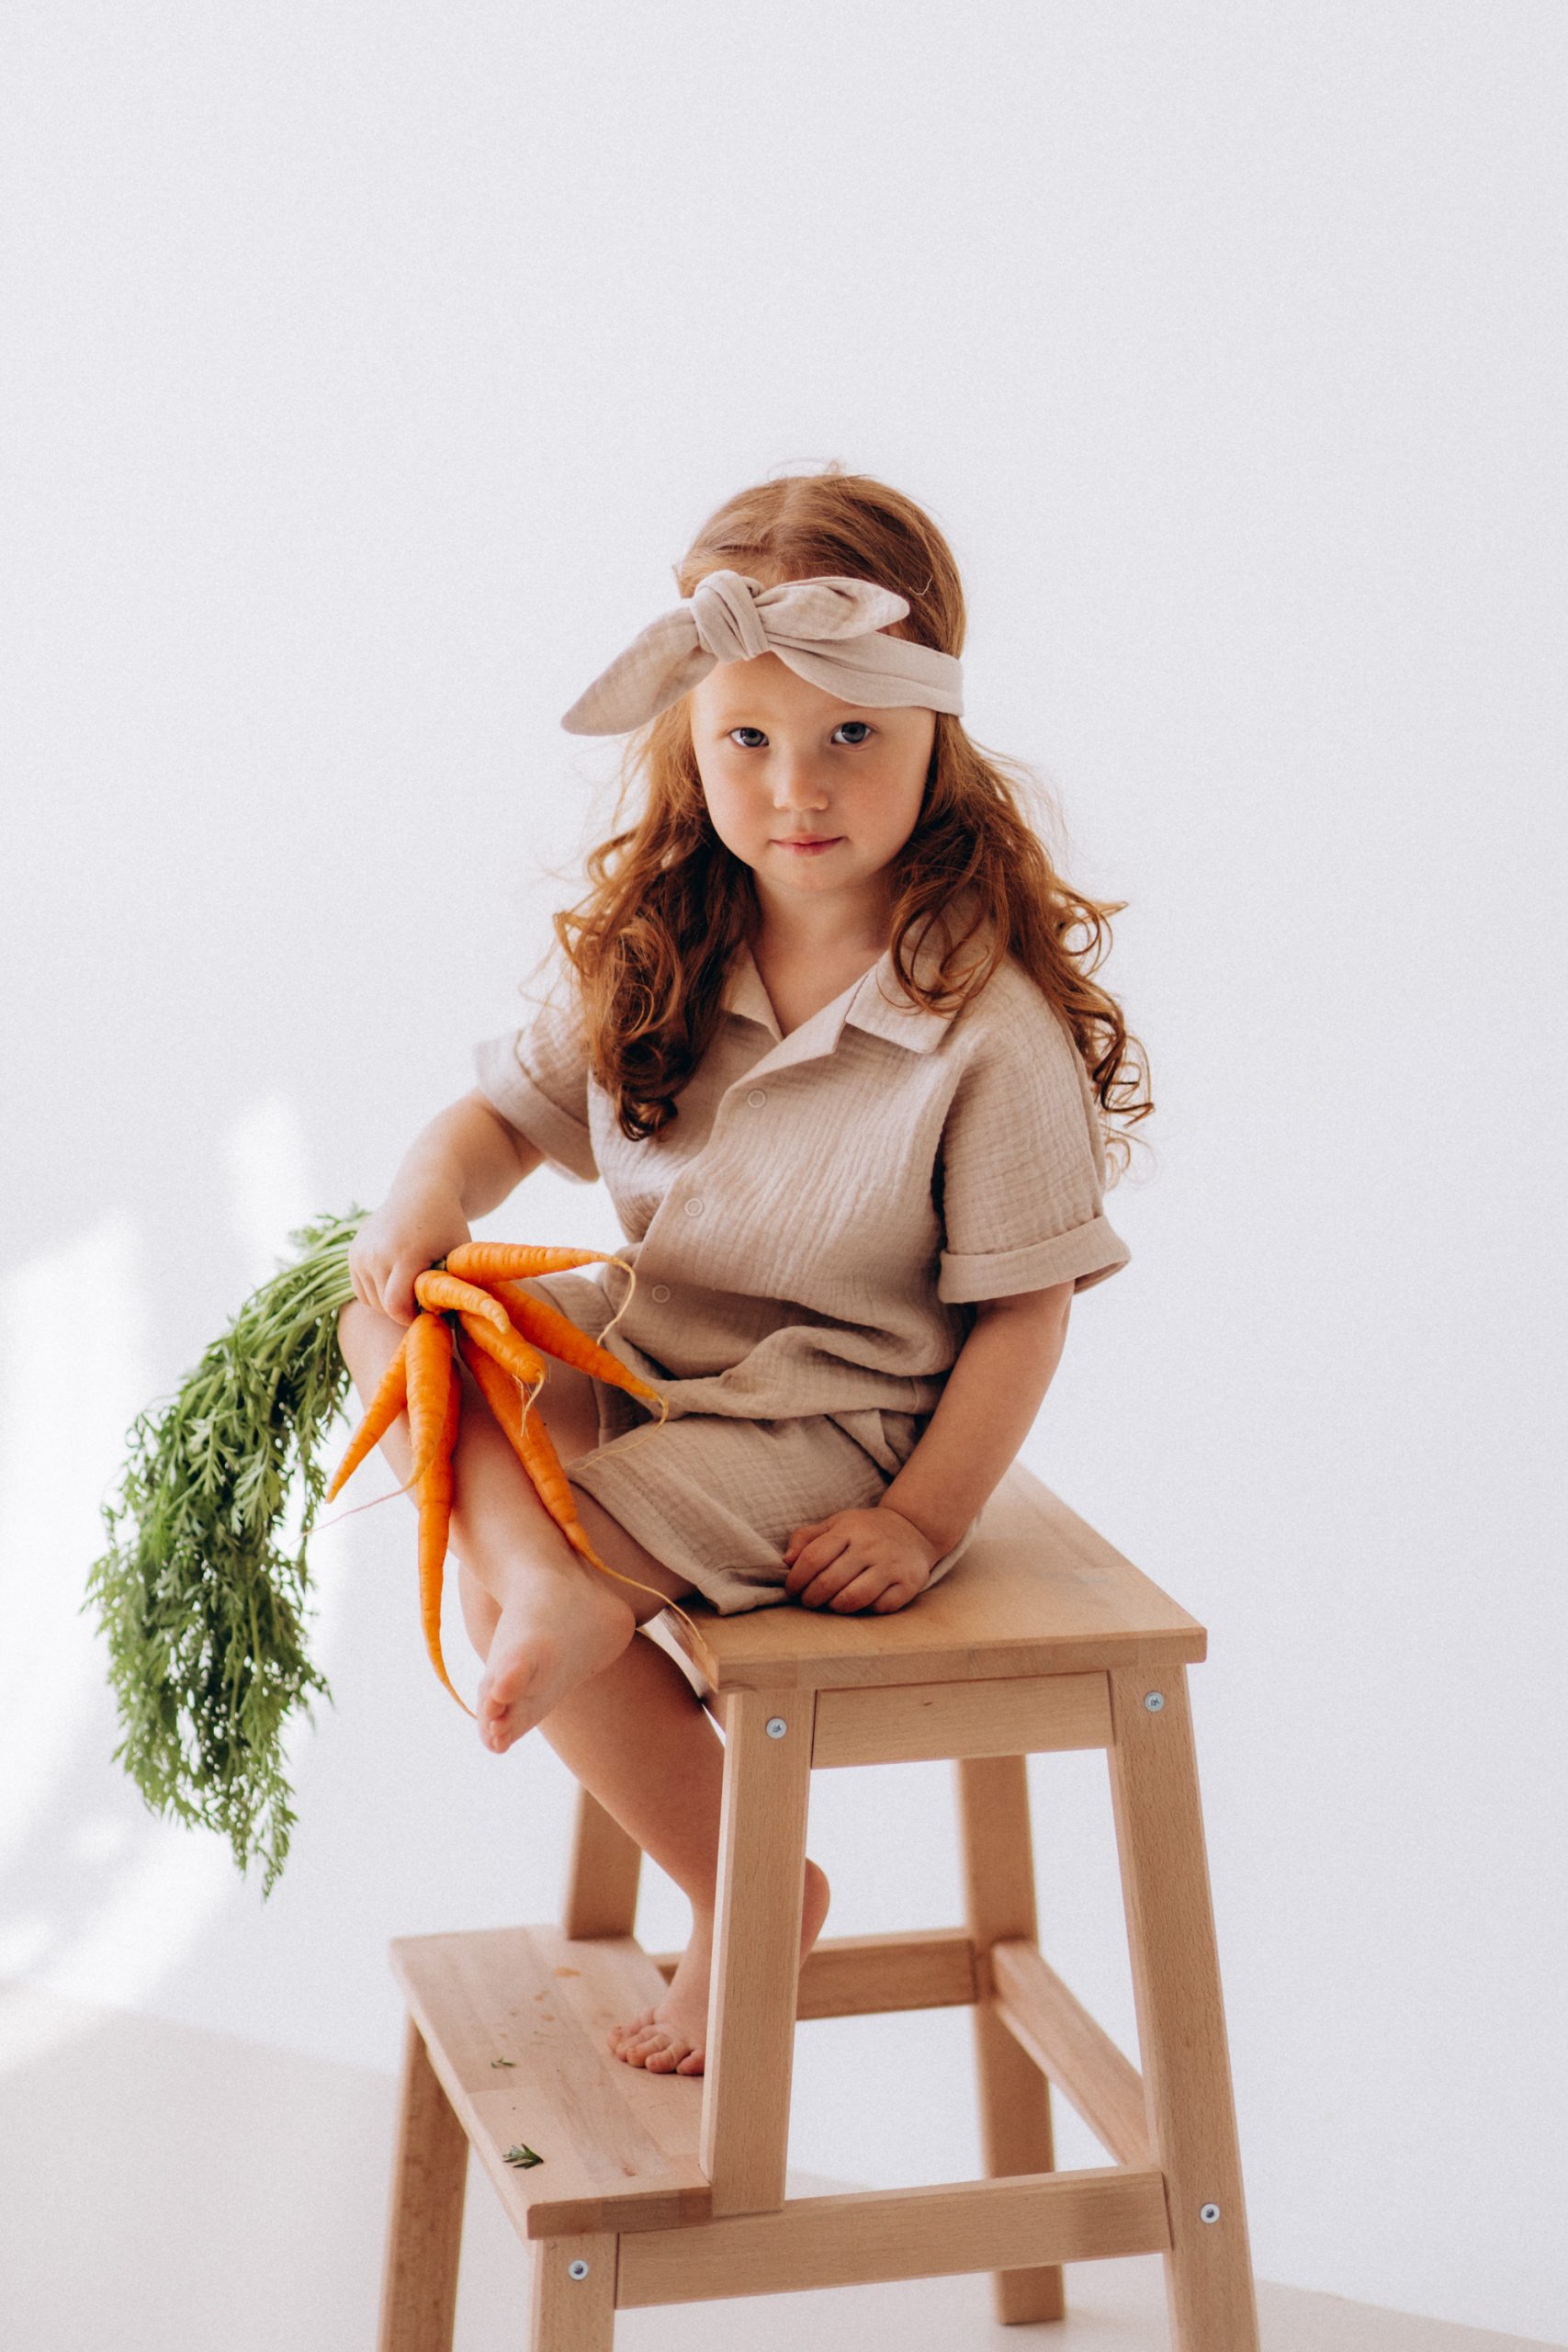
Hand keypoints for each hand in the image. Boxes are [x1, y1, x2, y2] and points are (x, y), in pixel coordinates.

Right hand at [347, 1190, 470, 1324]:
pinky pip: (361, 1290)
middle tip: (424, 1300)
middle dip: (404, 1311)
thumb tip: (450, 1328)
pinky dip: (377, 1293)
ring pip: (371, 1301)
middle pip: (384, 1306)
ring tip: (412, 1287)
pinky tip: (396, 1280)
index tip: (430, 1313)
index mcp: (405, 1254)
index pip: (396, 1307)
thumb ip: (452, 1289)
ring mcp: (361, 1253)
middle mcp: (376, 1254)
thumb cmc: (448, 1227)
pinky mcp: (353, 1253)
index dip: (412, 1318)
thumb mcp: (457, 1256)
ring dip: (390, 1303)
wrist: (421, 1192)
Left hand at [781, 1506, 940, 1613]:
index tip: (792, 1590)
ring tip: (830, 1605)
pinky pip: (879, 1607)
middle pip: (829, 1581)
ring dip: (834, 1607)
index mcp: (849, 1529)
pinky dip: (864, 1611)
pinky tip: (858, 1604)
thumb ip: (806, 1538)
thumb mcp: (836, 1524)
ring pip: (853, 1598)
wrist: (914, 1529)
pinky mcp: (909, 1583)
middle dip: (811, 1598)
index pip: (813, 1558)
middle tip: (808, 1601)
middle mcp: (871, 1546)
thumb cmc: (865, 1531)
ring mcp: (891, 1565)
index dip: (796, 1579)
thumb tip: (787, 1561)